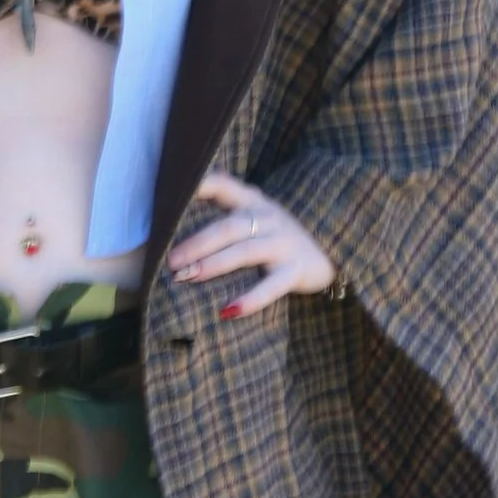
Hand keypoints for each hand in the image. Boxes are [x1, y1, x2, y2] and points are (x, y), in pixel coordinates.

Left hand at [164, 170, 333, 318]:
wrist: (328, 251)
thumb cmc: (274, 234)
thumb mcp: (253, 213)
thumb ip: (222, 209)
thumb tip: (169, 218)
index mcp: (252, 201)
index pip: (223, 185)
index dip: (200, 185)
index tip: (173, 191)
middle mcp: (267, 218)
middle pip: (228, 227)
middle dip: (196, 244)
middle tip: (170, 260)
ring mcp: (282, 244)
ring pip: (244, 252)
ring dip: (212, 265)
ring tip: (185, 277)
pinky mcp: (294, 271)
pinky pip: (271, 286)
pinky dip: (250, 300)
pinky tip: (227, 311)